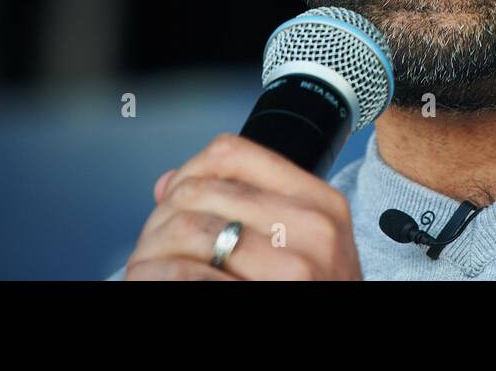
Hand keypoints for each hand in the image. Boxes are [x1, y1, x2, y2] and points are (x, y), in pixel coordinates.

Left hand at [123, 132, 362, 279]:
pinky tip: (156, 282)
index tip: (175, 198)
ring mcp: (293, 268)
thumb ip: (249, 207)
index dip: (189, 171)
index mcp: (321, 203)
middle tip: (156, 245)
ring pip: (187, 229)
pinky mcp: (267, 297)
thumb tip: (168, 186)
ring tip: (151, 267)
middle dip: (163, 217)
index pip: (231, 153)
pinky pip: (188, 275)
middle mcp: (312, 228)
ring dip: (154, 249)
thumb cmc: (317, 292)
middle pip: (199, 191)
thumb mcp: (306, 245)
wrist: (343, 342)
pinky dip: (157, 276)